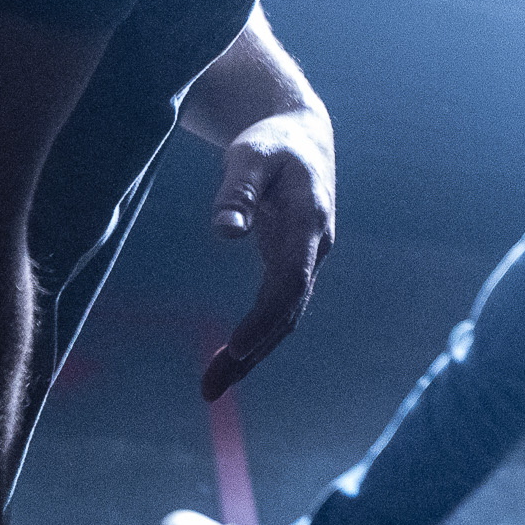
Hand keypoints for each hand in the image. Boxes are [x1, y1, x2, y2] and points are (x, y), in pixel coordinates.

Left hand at [200, 110, 335, 400]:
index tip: (237, 347)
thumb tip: (225, 231)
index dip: (266, 316)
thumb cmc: (272, 142)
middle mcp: (314, 249)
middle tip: (210, 389)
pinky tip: (227, 360)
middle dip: (253, 353)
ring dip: (251, 354)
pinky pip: (275, 309)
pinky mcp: (290, 264)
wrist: (302, 136)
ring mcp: (305, 260)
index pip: (291, 279)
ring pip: (284, 317)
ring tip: (210, 389)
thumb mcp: (251, 156)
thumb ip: (239, 191)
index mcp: (309, 221)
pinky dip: (254, 336)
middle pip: (288, 311)